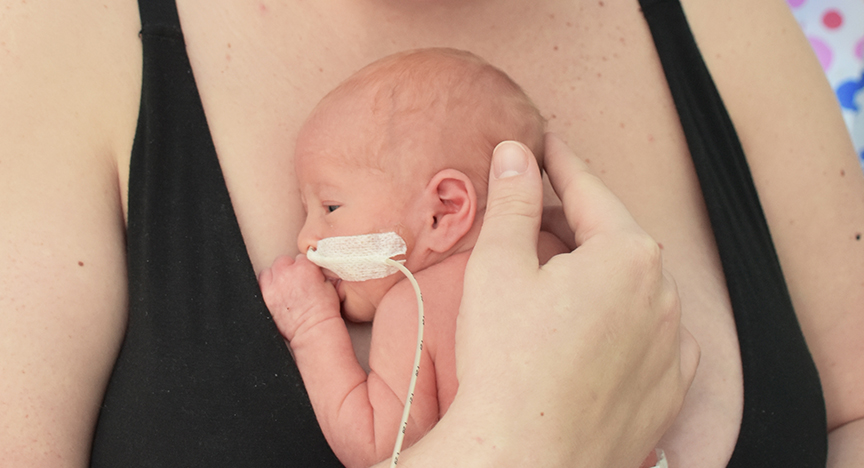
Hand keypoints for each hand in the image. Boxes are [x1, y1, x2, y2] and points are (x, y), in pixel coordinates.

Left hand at [258, 254, 340, 340]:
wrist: (314, 329)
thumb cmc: (324, 311)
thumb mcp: (328, 285)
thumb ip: (316, 272)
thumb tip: (310, 270)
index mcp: (305, 267)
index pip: (300, 258)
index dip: (304, 268)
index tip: (305, 277)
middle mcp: (287, 272)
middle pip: (283, 261)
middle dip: (288, 270)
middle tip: (293, 282)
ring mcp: (274, 285)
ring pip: (268, 272)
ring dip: (274, 278)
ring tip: (282, 288)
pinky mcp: (265, 297)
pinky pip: (260, 285)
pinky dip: (266, 289)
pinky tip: (275, 295)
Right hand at [416, 134, 698, 466]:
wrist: (527, 459)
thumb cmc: (509, 362)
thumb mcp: (499, 266)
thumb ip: (513, 200)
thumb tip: (515, 154)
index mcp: (628, 255)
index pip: (590, 191)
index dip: (560, 163)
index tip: (544, 145)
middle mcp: (664, 297)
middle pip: (616, 240)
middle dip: (578, 221)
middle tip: (537, 211)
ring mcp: (672, 350)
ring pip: (635, 290)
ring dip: (601, 274)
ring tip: (561, 276)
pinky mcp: (668, 394)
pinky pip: (651, 340)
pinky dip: (624, 323)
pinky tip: (596, 331)